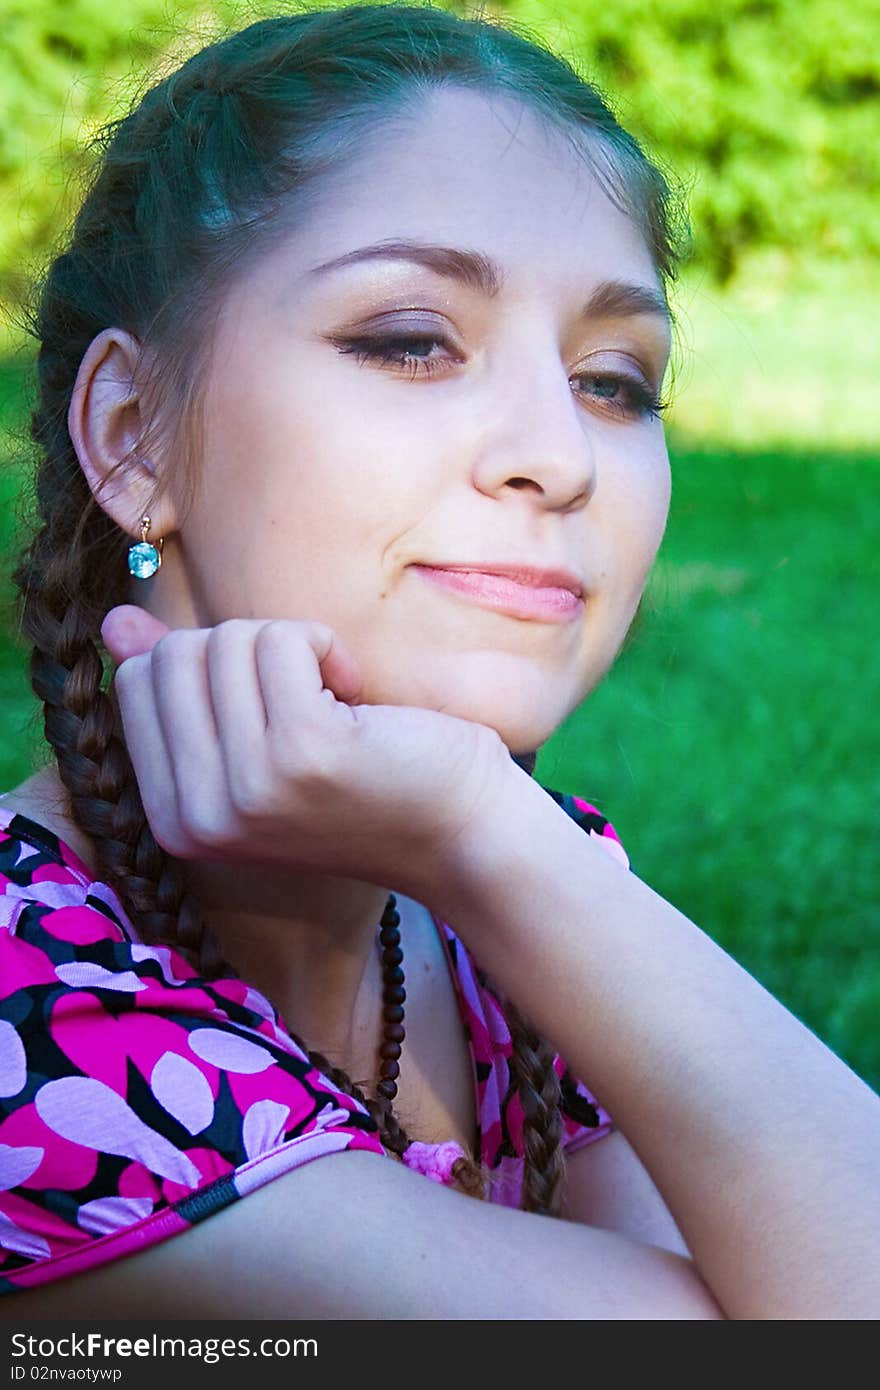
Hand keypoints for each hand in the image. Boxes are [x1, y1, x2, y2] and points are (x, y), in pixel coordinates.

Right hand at [100, 606, 512, 899]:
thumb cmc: (365, 783)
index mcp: (174, 819)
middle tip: (305, 699)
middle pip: (176, 655)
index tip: (268, 710)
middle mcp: (198, 815)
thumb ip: (182, 692)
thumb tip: (113, 624)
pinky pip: (283, 640)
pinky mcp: (301, 751)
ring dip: (293, 649)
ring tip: (334, 703)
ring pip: (229, 640)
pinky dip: (324, 646)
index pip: (136, 684)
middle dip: (247, 653)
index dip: (208, 668)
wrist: (460, 831)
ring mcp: (246, 787)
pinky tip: (356, 697)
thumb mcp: (256, 744)